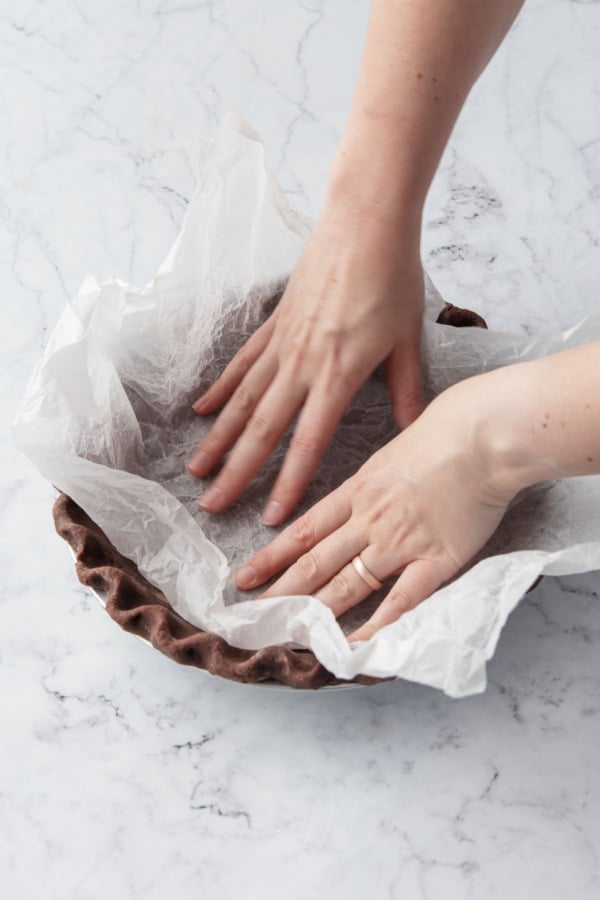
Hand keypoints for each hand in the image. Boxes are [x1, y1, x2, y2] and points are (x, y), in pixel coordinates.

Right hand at [188, 203, 424, 525]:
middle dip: (236, 473)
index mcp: (339, 374)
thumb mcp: (409, 339)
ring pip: (242, 401)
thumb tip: (412, 431)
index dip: (289, 483)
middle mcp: (302, 364)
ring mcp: (282, 343)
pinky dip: (221, 389)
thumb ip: (406, 390)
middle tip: (210, 506)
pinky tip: (202, 411)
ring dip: (218, 439)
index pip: (309, 441)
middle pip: (262, 429)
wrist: (366, 219)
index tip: (270, 517)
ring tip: (196, 470)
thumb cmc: (394, 276)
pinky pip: (242, 364)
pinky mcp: (274, 323)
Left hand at [233, 378, 515, 640]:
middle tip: (253, 614)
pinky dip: (375, 625)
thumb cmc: (447, 429)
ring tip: (289, 633)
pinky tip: (355, 644)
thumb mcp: (394, 448)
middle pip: (315, 561)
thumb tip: (368, 485)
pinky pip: (400, 600)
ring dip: (315, 611)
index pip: (304, 530)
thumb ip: (375, 476)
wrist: (484, 434)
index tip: (246, 575)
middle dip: (282, 591)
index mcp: (358, 489)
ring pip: (347, 583)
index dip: (273, 556)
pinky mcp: (435, 559)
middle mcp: (369, 519)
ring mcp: (400, 541)